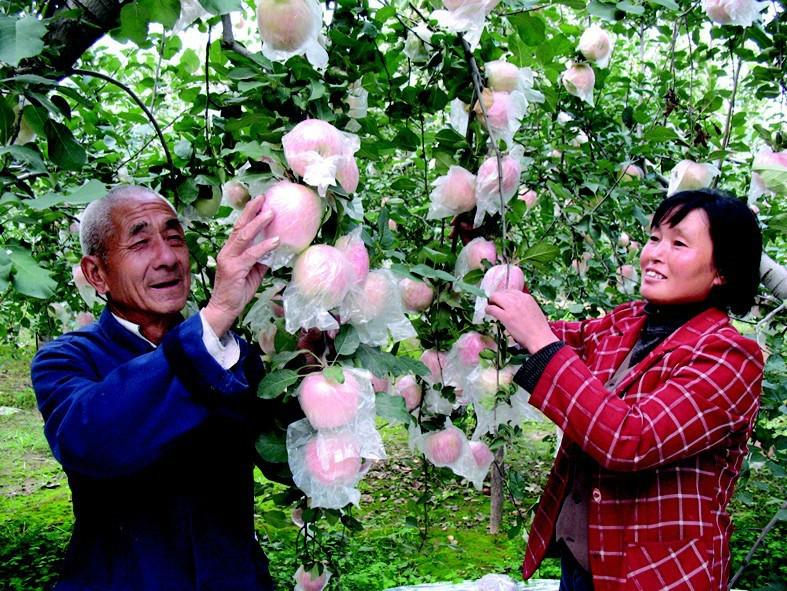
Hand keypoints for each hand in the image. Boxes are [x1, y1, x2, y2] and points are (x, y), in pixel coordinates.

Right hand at [203, 195, 278, 335]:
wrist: (224, 309)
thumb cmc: (238, 291)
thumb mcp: (253, 272)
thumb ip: (261, 260)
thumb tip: (276, 250)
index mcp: (230, 250)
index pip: (239, 228)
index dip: (249, 214)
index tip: (259, 201)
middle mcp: (227, 251)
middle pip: (239, 226)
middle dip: (251, 210)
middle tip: (263, 197)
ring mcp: (229, 259)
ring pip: (244, 236)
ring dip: (258, 223)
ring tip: (271, 213)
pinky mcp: (234, 269)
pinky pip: (251, 255)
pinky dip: (264, 247)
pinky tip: (275, 241)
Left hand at [485, 289, 558, 353]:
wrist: (540, 338)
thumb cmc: (539, 328)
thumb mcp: (534, 310)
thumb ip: (524, 305)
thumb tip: (513, 305)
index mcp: (527, 297)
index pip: (511, 291)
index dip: (505, 296)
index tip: (503, 302)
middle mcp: (519, 299)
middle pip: (502, 292)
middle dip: (497, 298)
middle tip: (495, 304)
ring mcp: (511, 307)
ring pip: (495, 297)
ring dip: (492, 302)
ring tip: (491, 308)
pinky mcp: (505, 316)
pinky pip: (492, 308)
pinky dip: (488, 310)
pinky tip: (488, 312)